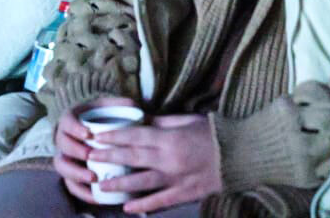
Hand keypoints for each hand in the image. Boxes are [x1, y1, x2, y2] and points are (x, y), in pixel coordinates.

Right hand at [53, 96, 140, 203]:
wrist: (94, 131)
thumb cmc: (102, 117)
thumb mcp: (109, 107)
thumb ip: (121, 104)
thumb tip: (134, 105)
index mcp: (71, 119)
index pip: (67, 122)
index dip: (75, 128)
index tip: (88, 133)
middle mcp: (63, 138)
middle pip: (62, 145)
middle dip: (75, 151)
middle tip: (91, 155)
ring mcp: (65, 156)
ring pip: (62, 166)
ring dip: (75, 173)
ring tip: (93, 178)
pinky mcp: (70, 173)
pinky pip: (70, 185)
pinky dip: (80, 191)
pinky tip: (95, 196)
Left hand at [85, 113, 222, 213]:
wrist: (240, 154)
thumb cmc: (213, 133)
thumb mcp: (187, 120)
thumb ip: (162, 122)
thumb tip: (141, 120)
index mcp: (169, 138)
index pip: (134, 136)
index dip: (113, 137)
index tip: (96, 137)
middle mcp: (168, 159)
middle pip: (132, 158)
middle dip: (108, 158)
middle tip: (89, 157)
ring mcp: (176, 179)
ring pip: (141, 183)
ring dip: (119, 184)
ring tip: (101, 185)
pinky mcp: (185, 194)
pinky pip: (160, 202)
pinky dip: (143, 206)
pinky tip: (128, 209)